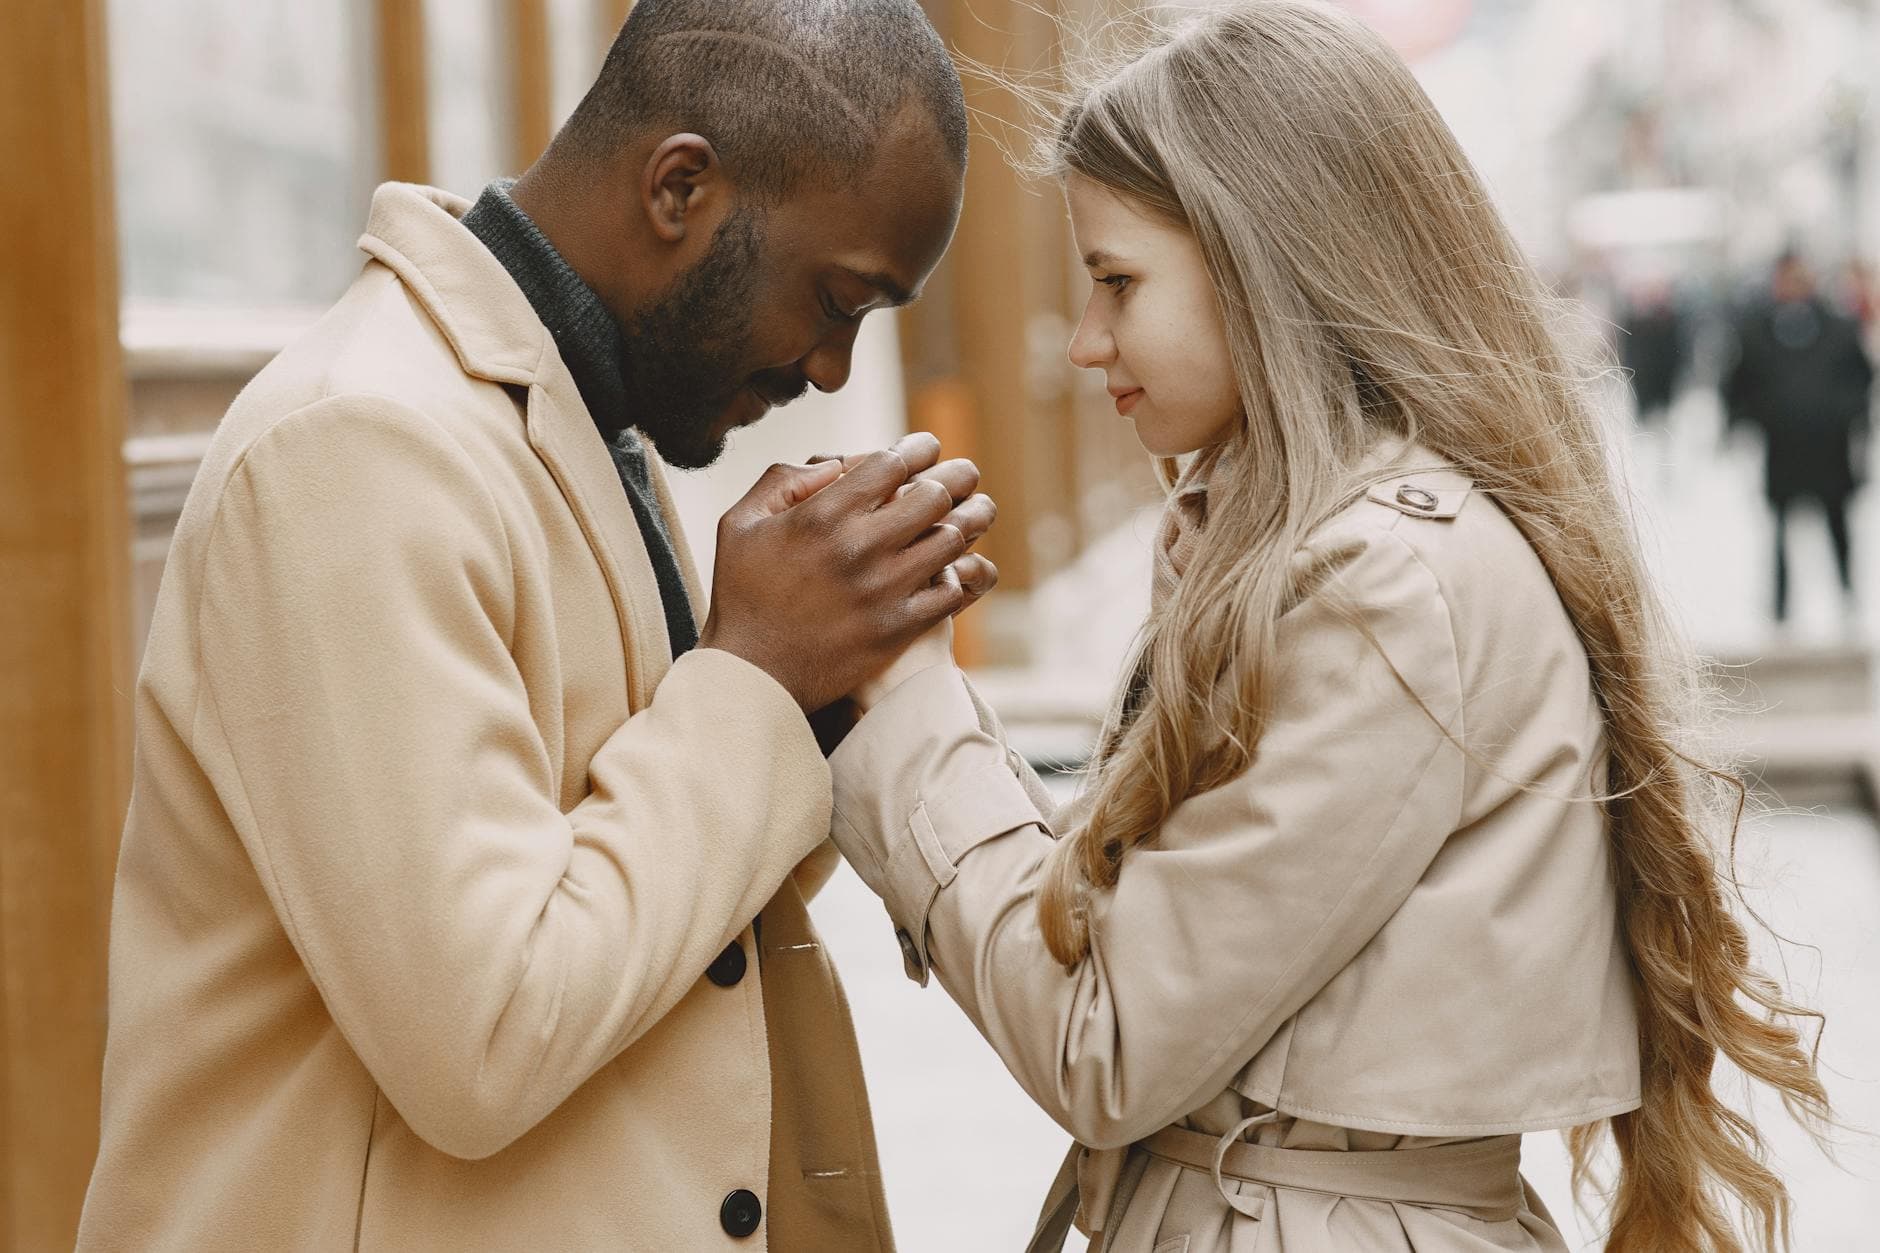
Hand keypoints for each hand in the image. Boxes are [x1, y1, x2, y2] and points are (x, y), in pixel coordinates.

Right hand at [698, 432, 997, 710]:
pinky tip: (949, 569)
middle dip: (952, 479)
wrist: (752, 676)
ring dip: (963, 524)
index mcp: (822, 515)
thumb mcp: (740, 524)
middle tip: (961, 477)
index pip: (892, 463)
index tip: (928, 448)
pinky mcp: (898, 628)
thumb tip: (836, 463)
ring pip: (950, 540)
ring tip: (971, 515)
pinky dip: (955, 576)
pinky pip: (950, 591)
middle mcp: (858, 547)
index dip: (918, 450)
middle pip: (934, 496)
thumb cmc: (742, 596)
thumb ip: (782, 481)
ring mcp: (883, 589)